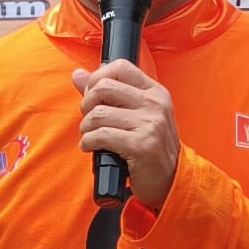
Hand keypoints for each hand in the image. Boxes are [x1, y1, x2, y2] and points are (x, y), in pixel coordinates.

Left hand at [72, 59, 179, 210]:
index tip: (92, 95)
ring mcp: (150, 124)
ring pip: (99, 114)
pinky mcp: (141, 145)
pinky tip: (91, 148)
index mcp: (155, 92)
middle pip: (104, 87)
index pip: (120, 67)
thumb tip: (77, 74)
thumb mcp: (135, 116)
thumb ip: (106, 94)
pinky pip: (101, 135)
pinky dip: (88, 142)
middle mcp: (155, 104)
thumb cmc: (149, 148)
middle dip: (87, 104)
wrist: (170, 181)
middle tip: (90, 120)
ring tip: (91, 137)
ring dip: (86, 128)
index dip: (97, 78)